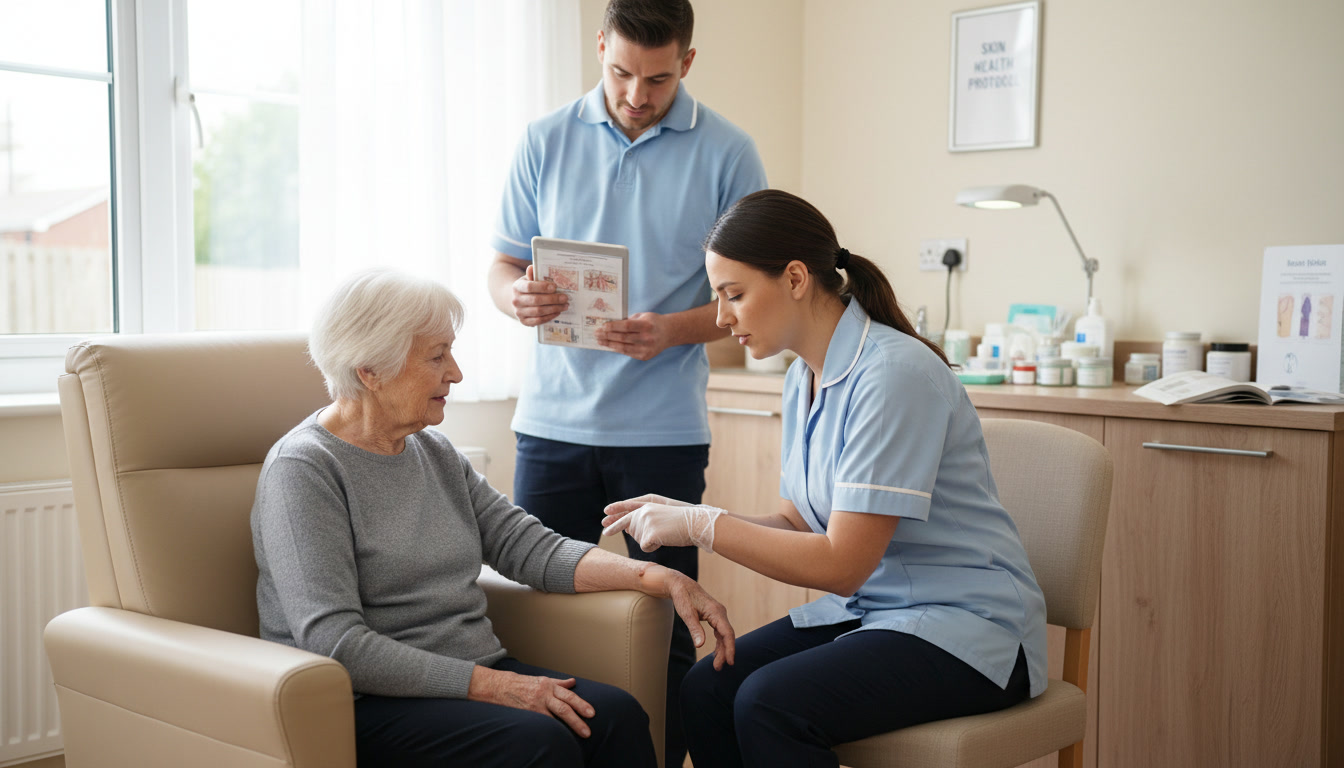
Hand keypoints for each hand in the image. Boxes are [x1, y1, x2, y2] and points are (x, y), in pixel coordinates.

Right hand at [469, 666, 595, 736]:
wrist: (499, 686)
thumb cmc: (521, 683)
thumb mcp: (541, 679)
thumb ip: (558, 683)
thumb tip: (573, 682)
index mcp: (549, 685)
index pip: (569, 695)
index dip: (581, 704)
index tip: (591, 713)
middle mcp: (544, 693)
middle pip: (565, 707)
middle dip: (578, 719)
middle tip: (588, 730)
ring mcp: (536, 704)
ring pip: (556, 715)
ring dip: (570, 725)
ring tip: (580, 734)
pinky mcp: (528, 713)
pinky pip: (543, 722)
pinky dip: (553, 728)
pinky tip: (560, 735)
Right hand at [511, 265, 569, 326]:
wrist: (518, 301)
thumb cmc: (528, 288)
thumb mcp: (529, 279)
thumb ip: (532, 275)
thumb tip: (532, 267)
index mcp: (517, 287)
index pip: (529, 287)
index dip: (542, 287)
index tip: (555, 287)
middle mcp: (516, 300)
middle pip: (536, 300)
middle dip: (553, 299)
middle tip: (565, 298)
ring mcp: (519, 312)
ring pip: (538, 311)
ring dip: (554, 309)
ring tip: (565, 305)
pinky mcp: (524, 321)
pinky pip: (538, 321)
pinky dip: (549, 317)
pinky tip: (557, 312)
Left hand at [594, 312, 669, 360]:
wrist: (668, 333)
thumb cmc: (653, 322)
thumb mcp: (643, 316)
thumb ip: (629, 320)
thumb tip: (610, 324)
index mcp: (647, 325)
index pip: (626, 327)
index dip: (613, 327)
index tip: (603, 326)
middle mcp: (647, 338)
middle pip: (623, 338)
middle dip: (608, 335)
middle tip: (597, 333)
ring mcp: (646, 349)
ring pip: (623, 347)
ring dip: (609, 344)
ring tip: (600, 340)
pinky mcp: (644, 356)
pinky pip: (627, 353)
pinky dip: (617, 349)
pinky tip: (610, 345)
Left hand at [602, 499, 723, 552]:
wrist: (694, 523)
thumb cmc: (682, 522)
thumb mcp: (661, 516)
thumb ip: (645, 519)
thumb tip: (628, 530)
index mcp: (647, 506)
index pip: (627, 512)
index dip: (615, 518)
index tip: (604, 520)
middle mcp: (643, 512)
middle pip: (630, 529)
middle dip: (626, 531)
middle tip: (621, 531)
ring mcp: (646, 522)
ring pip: (639, 540)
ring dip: (651, 541)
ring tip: (665, 534)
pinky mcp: (650, 534)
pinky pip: (645, 547)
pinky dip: (654, 547)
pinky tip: (664, 540)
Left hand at [641, 565, 735, 670]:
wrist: (680, 584)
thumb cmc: (682, 597)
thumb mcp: (686, 613)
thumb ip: (694, 629)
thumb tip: (700, 645)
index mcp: (716, 612)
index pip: (727, 633)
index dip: (730, 648)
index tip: (730, 661)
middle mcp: (720, 613)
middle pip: (727, 636)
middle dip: (725, 652)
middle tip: (718, 667)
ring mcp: (718, 615)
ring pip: (724, 635)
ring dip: (722, 650)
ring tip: (717, 665)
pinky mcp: (714, 617)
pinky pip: (720, 632)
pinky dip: (719, 643)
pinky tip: (715, 654)